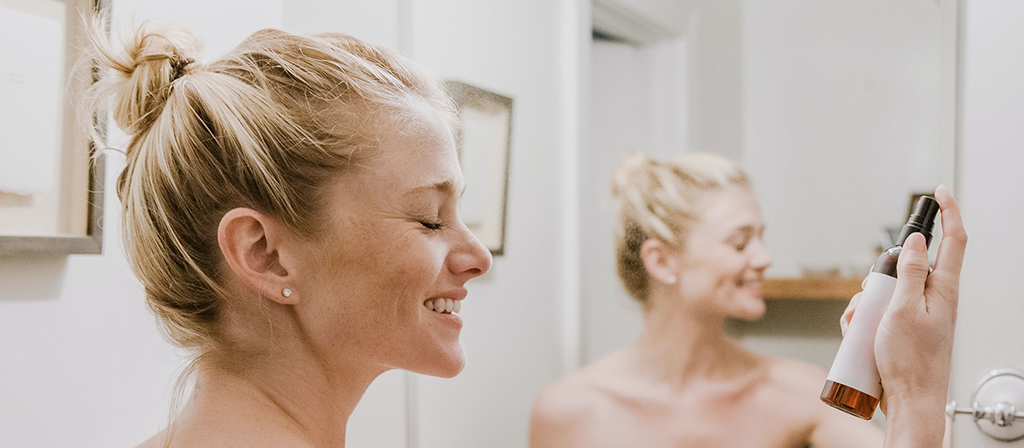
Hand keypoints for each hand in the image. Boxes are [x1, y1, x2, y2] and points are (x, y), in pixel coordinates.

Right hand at [838, 186, 965, 446]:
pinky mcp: (903, 330)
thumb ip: (912, 272)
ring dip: (867, 303)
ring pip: (886, 291)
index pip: (954, 240)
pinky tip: (860, 335)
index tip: (938, 192)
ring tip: (862, 323)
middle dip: (879, 276)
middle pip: (905, 267)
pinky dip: (865, 320)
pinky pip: (879, 313)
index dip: (949, 212)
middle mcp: (934, 299)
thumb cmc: (912, 363)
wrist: (910, 402)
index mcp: (944, 290)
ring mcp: (918, 315)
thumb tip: (917, 242)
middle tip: (872, 295)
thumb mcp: (906, 310)